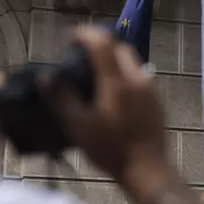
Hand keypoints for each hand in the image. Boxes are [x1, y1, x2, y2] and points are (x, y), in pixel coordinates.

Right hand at [52, 28, 165, 179]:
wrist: (148, 169)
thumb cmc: (111, 150)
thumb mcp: (78, 126)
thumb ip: (61, 98)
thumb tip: (46, 76)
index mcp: (118, 82)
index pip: (103, 42)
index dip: (85, 34)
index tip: (70, 39)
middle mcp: (138, 79)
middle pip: (121, 48)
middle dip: (101, 45)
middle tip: (82, 56)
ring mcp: (152, 89)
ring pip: (133, 62)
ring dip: (114, 60)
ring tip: (95, 75)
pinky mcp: (158, 101)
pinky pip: (141, 78)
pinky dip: (125, 76)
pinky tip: (114, 94)